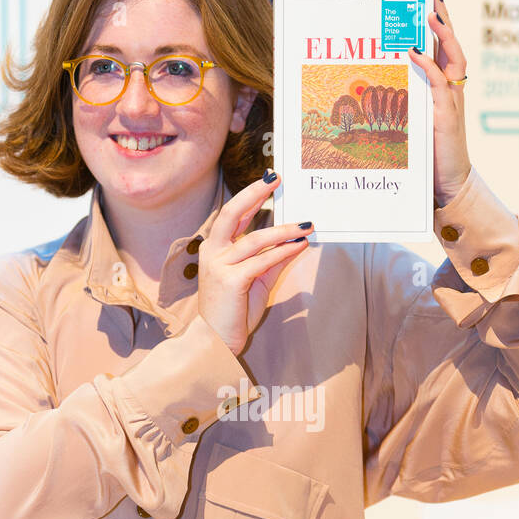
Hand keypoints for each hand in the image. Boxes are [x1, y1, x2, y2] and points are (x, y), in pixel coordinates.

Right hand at [198, 172, 311, 356]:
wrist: (217, 340)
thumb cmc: (233, 311)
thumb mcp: (256, 280)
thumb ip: (272, 259)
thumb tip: (296, 241)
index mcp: (214, 248)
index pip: (233, 215)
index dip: (251, 196)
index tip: (269, 180)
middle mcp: (213, 252)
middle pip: (232, 213)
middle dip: (255, 193)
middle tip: (275, 178)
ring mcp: (219, 265)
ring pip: (255, 239)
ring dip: (284, 230)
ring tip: (306, 225)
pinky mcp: (231, 280)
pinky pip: (262, 260)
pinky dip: (283, 251)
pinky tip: (299, 245)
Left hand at [408, 0, 471, 208]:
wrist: (447, 184)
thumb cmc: (428, 156)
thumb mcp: (413, 124)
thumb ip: (402, 105)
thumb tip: (372, 90)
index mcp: (443, 91)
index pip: (444, 51)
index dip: (439, 28)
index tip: (430, 4)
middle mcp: (451, 91)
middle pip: (452, 47)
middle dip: (444, 20)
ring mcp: (451, 101)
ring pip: (453, 58)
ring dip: (443, 34)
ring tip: (431, 13)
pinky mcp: (447, 116)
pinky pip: (440, 83)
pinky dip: (429, 65)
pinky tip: (416, 51)